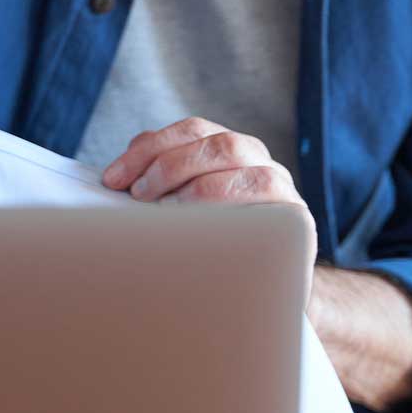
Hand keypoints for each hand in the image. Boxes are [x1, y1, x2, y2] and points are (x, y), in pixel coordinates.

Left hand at [100, 117, 317, 281]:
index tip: (113, 178)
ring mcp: (282, 188)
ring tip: (168, 209)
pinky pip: (272, 210)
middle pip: (218, 144)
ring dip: (201, 187)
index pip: (192, 130)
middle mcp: (258, 160)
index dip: (149, 148)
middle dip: (170, 165)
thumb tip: (120, 176)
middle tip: (138, 194)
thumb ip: (161, 181)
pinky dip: (235, 212)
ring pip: (248, 170)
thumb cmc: (213, 239)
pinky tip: (206, 228)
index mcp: (229, 147)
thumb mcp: (182, 203)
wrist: (263, 282)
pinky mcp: (297, 223)